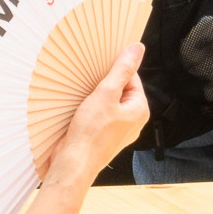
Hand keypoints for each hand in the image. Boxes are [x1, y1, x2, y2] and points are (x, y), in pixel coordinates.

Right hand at [55, 46, 148, 178]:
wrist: (73, 165)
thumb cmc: (91, 134)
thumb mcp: (106, 94)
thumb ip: (122, 70)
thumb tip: (137, 49)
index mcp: (139, 110)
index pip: (133, 80)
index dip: (117, 71)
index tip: (103, 66)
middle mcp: (132, 122)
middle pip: (120, 92)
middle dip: (105, 86)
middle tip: (91, 84)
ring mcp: (117, 131)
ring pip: (108, 105)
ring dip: (95, 99)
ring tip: (84, 98)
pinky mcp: (102, 137)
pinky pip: (99, 117)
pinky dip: (89, 111)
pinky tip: (79, 111)